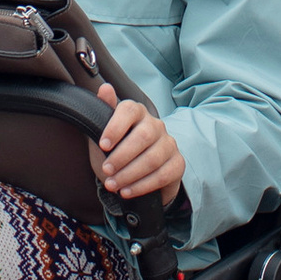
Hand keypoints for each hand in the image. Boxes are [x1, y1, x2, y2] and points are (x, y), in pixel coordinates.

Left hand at [93, 81, 184, 203]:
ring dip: (129, 175)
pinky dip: (142, 186)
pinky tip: (128, 191)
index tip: (103, 145)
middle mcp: (156, 125)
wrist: (134, 177)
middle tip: (106, 171)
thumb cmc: (117, 152)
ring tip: (113, 185)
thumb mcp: (103, 136)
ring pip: (152, 158)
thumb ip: (102, 112)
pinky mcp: (178, 164)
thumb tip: (104, 88)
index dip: (116, 127)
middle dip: (121, 156)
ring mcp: (169, 144)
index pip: (129, 110)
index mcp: (137, 113)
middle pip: (143, 137)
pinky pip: (162, 175)